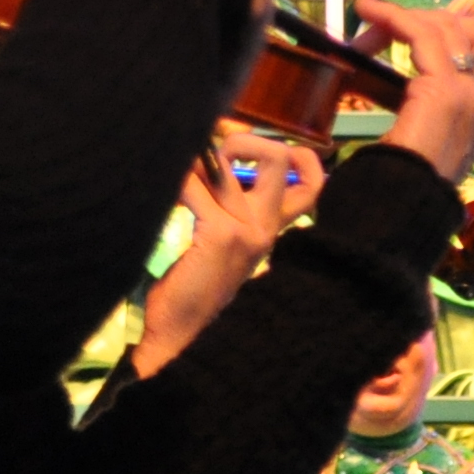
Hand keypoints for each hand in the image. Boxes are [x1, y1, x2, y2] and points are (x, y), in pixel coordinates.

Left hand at [132, 125, 328, 373]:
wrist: (182, 335)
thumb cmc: (196, 289)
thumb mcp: (224, 244)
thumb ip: (226, 207)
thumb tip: (204, 158)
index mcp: (273, 229)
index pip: (312, 184)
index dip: (298, 153)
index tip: (262, 145)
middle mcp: (267, 226)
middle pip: (280, 158)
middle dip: (245, 137)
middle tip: (214, 149)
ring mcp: (247, 229)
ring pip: (226, 166)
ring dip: (194, 158)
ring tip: (175, 168)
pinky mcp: (221, 234)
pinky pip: (194, 186)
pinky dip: (176, 180)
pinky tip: (162, 190)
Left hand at [349, 0, 473, 181]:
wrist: (395, 213)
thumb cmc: (400, 190)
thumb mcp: (425, 150)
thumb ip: (423, 123)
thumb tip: (362, 108)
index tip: (439, 46)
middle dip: (453, 21)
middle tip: (408, 32)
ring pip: (455, 28)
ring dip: (410, 17)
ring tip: (371, 21)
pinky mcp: (445, 91)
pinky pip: (423, 33)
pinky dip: (394, 16)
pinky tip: (368, 10)